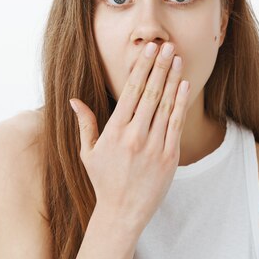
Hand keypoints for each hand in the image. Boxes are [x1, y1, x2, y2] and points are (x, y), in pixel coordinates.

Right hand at [69, 41, 189, 230]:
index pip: (131, 91)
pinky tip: (184, 85)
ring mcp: (154, 146)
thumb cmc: (104, 181)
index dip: (142, 68)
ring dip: (172, 79)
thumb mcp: (88, 152)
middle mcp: (135, 135)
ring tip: (178, 58)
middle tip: (167, 45)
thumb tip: (74, 100)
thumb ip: (85, 123)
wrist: (122, 213)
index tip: (149, 50)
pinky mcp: (169, 156)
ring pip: (165, 105)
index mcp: (115, 131)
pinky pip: (176, 124)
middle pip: (151, 92)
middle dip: (160, 66)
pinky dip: (181, 103)